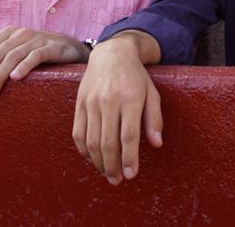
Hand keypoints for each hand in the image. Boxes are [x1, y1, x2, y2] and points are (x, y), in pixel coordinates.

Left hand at [0, 27, 89, 98]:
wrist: (71, 48)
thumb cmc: (39, 52)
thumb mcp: (14, 51)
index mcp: (9, 34)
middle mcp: (21, 34)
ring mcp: (37, 40)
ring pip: (12, 56)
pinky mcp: (52, 48)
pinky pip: (35, 56)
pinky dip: (24, 66)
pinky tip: (16, 78)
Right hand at [72, 37, 162, 184]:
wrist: (111, 54)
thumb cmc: (135, 77)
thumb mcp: (152, 93)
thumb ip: (154, 119)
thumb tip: (157, 144)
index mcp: (130, 98)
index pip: (129, 135)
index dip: (129, 158)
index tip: (131, 174)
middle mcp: (109, 101)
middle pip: (108, 142)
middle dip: (112, 166)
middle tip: (117, 180)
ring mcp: (91, 102)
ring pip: (91, 141)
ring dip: (98, 162)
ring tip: (107, 173)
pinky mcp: (79, 103)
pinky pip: (78, 133)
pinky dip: (84, 151)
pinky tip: (92, 159)